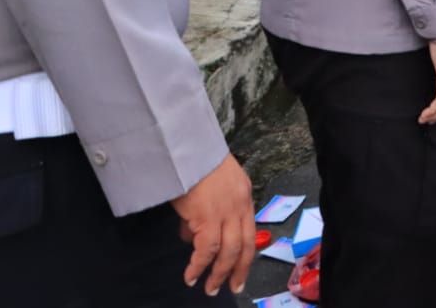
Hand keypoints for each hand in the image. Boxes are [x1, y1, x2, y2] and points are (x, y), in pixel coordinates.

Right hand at [171, 153, 255, 295]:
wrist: (186, 147)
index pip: (249, 229)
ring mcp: (227, 211)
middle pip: (246, 245)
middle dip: (239, 269)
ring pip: (229, 251)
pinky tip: (192, 276)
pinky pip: (207, 249)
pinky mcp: (209, 217)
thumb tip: (192, 234)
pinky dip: (199, 265)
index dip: (245, 252)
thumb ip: (206, 209)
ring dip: (219, 273)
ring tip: (210, 288)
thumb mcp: (209, 184)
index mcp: (244, 194)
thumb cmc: (193, 162)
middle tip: (233, 287)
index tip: (240, 268)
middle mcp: (241, 204)